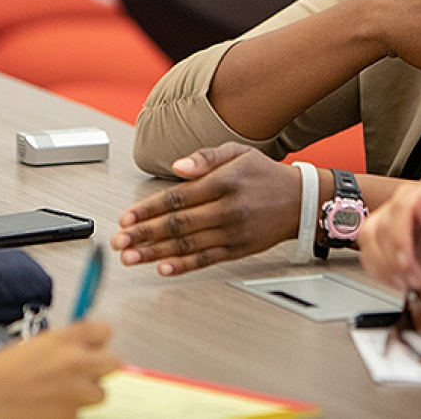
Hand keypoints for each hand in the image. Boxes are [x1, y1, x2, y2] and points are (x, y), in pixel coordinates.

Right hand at [0, 320, 120, 418]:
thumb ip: (60, 344)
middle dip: (100, 367)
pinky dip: (66, 411)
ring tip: (58, 393)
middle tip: (85, 371)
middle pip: (113, 362)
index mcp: (64, 339)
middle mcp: (75, 364)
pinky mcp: (70, 418)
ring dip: (84, 393)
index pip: (103, 330)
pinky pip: (78, 413)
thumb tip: (77, 347)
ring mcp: (75, 393)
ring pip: (99, 393)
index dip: (97, 338)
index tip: (93, 343)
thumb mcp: (30, 345)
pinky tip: (45, 406)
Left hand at [112, 142, 298, 276]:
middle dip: (144, 234)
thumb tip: (177, 167)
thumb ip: (204, 158)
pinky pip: (206, 260)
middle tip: (120, 240)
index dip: (148, 209)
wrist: (301, 201)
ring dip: (155, 253)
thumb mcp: (237, 152)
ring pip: (187, 245)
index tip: (126, 217)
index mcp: (224, 182)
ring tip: (131, 257)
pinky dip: (183, 266)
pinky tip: (163, 267)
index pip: (178, 198)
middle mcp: (228, 209)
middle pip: (178, 225)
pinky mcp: (238, 250)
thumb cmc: (264, 174)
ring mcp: (233, 232)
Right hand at [358, 174, 420, 300]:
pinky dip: (379, 270)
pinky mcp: (386, 241)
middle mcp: (409, 202)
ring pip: (369, 237)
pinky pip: (368, 252)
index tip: (406, 261)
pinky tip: (397, 279)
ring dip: (385, 265)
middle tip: (414, 277)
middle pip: (382, 223)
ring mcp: (395, 221)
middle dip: (395, 257)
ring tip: (406, 281)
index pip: (401, 206)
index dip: (399, 236)